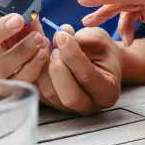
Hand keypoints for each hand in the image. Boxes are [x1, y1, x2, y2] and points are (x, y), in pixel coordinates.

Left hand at [0, 0, 120, 114]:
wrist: (100, 63)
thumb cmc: (101, 50)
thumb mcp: (98, 39)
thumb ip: (81, 38)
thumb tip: (58, 35)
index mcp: (108, 90)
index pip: (87, 76)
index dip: (72, 55)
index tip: (63, 35)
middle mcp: (90, 106)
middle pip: (69, 95)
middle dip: (58, 68)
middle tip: (54, 47)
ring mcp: (70, 109)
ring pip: (51, 95)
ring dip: (44, 70)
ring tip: (47, 49)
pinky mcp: (53, 105)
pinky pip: (40, 92)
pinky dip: (37, 74)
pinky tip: (39, 57)